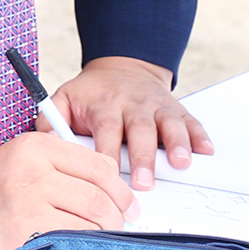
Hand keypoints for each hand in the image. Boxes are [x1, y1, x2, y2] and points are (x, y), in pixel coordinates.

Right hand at [0, 134, 137, 249]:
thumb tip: (116, 189)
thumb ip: (67, 164)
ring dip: (101, 238)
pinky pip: (63, 248)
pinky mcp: (16, 239)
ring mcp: (23, 207)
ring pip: (86, 227)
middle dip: (117, 218)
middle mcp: (31, 174)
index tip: (130, 205)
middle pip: (98, 200)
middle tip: (120, 228)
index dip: (122, 191)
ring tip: (101, 242)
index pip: (100, 168)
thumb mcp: (26, 154)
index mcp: (37, 147)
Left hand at [48, 55, 214, 190]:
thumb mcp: (64, 98)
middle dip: (143, 156)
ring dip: (176, 143)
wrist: (122, 66)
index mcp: (104, 104)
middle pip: (139, 129)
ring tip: (181, 163)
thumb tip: (43, 144)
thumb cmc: (91, 93)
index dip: (107, 154)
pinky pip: (190, 120)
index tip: (107, 178)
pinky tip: (205, 151)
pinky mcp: (175, 108)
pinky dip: (199, 136)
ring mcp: (156, 105)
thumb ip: (49, 121)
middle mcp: (132, 104)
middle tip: (145, 183)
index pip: (106, 129)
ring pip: (168, 123)